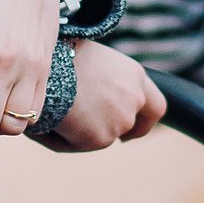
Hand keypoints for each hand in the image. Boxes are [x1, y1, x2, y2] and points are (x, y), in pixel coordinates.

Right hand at [43, 40, 166, 152]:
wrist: (46, 68)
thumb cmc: (61, 58)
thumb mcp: (94, 62)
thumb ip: (108, 85)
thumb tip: (98, 108)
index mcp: (135, 76)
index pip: (156, 105)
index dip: (146, 119)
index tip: (132, 125)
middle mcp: (134, 99)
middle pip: (135, 126)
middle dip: (120, 132)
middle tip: (98, 132)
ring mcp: (121, 121)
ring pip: (103, 135)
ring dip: (83, 131)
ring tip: (57, 112)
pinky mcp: (101, 138)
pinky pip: (80, 144)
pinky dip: (64, 139)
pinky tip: (48, 122)